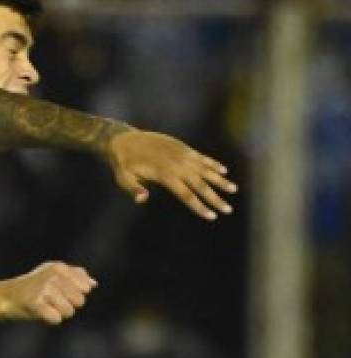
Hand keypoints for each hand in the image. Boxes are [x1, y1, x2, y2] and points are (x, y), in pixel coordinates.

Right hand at [2, 262, 95, 324]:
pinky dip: (49, 320)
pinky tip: (39, 313)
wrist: (6, 296)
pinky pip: (56, 319)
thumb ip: (75, 276)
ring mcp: (43, 289)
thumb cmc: (33, 286)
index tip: (59, 291)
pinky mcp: (35, 303)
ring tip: (45, 306)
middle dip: (68, 305)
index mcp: (59, 267)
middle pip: (80, 302)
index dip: (74, 294)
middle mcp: (52, 276)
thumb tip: (93, 284)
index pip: (85, 288)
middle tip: (51, 300)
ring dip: (59, 313)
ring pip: (69, 312)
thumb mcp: (53, 274)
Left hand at [106, 130, 236, 219]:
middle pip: (200, 185)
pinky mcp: (182, 147)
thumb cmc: (123, 163)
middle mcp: (177, 165)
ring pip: (205, 170)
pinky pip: (201, 157)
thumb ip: (133, 189)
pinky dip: (213, 164)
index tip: (212, 217)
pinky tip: (223, 171)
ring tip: (234, 190)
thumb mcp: (123, 178)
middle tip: (228, 210)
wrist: (124, 140)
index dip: (200, 207)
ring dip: (220, 180)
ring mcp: (181, 155)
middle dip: (215, 198)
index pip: (187, 195)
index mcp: (165, 175)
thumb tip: (142, 199)